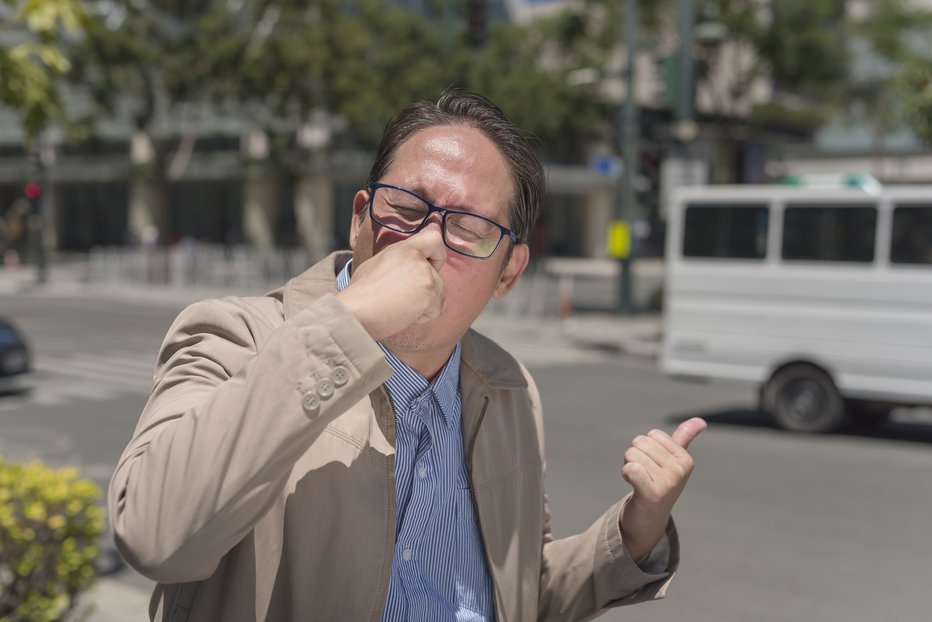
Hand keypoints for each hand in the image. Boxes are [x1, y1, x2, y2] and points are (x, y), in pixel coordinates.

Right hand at [337, 228, 446, 340]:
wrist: (354, 311)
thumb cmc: (359, 295)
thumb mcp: (375, 266)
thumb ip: (397, 263)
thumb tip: (405, 270)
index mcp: (402, 249)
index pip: (434, 237)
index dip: (438, 253)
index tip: (431, 265)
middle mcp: (415, 258)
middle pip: (437, 276)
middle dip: (425, 291)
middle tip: (402, 298)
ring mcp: (424, 275)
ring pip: (438, 294)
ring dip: (422, 305)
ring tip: (397, 306)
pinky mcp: (428, 294)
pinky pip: (435, 311)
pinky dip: (422, 318)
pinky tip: (401, 314)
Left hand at [618, 417, 706, 562]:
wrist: (648, 521)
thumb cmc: (659, 486)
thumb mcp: (672, 461)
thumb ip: (684, 439)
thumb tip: (701, 421)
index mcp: (686, 460)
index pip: (652, 434)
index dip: (646, 449)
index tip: (652, 467)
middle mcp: (680, 471)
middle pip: (640, 443)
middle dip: (635, 457)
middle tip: (643, 476)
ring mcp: (669, 483)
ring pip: (632, 454)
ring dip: (629, 467)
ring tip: (639, 483)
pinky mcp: (653, 494)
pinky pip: (631, 468)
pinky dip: (626, 474)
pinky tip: (634, 486)